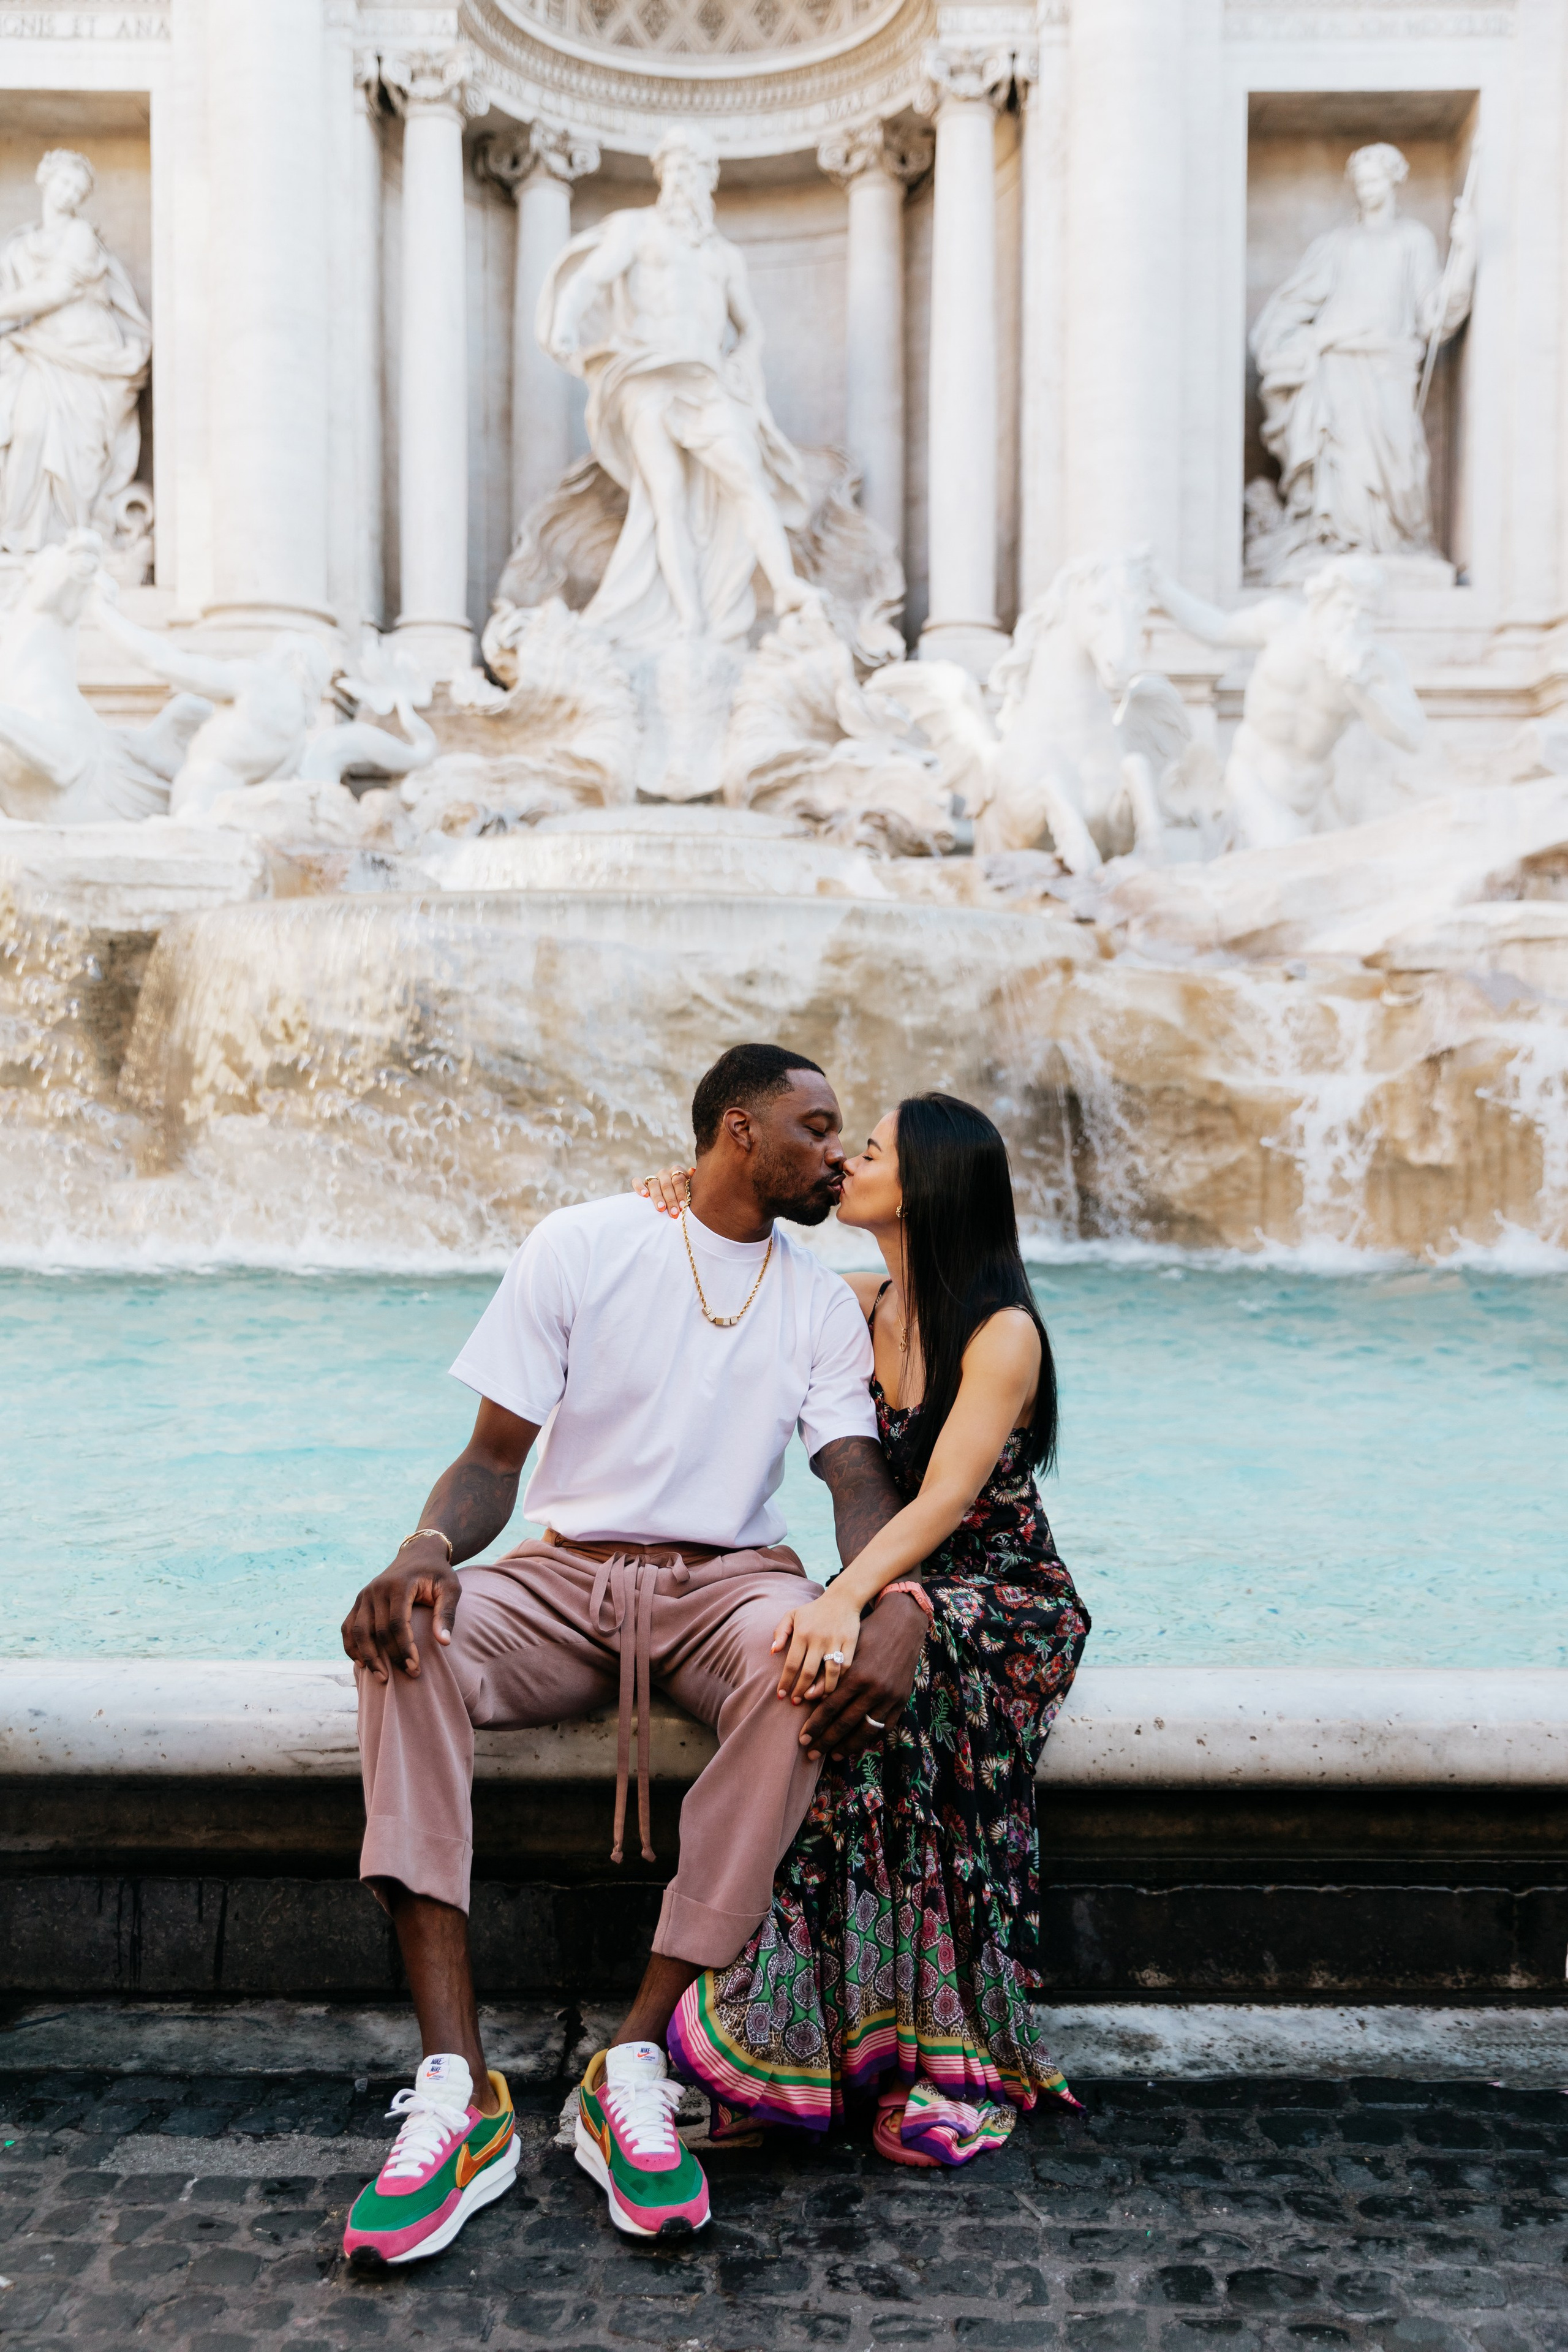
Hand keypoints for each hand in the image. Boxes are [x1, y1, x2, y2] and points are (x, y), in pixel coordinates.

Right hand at [341, 1537, 460, 1682]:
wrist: (418, 1554)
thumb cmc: (437, 1573)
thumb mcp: (450, 1588)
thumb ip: (446, 1613)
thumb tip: (444, 1642)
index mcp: (399, 1585)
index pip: (397, 1624)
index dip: (404, 1649)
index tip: (415, 1668)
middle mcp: (376, 1589)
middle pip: (377, 1631)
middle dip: (390, 1657)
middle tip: (407, 1675)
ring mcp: (364, 1595)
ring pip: (358, 1632)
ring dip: (368, 1657)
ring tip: (382, 1677)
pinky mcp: (359, 1601)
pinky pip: (348, 1627)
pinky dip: (351, 1646)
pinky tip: (361, 1663)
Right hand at [633, 1165, 692, 1215]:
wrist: (671, 1197)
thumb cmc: (683, 1196)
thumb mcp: (690, 1189)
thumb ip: (692, 1182)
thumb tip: (692, 1170)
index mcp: (678, 1172)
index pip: (678, 1180)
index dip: (680, 1193)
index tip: (683, 1206)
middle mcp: (665, 1173)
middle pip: (666, 1184)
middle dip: (671, 1200)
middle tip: (674, 1213)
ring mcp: (653, 1177)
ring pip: (654, 1184)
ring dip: (658, 1197)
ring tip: (661, 1208)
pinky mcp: (642, 1183)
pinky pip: (637, 1182)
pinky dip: (640, 1187)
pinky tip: (644, 1195)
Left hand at [771, 1583, 864, 1704]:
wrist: (843, 1598)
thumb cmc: (814, 1611)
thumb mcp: (792, 1615)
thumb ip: (780, 1632)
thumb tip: (773, 1652)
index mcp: (802, 1633)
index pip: (791, 1664)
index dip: (785, 1682)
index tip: (781, 1695)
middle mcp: (818, 1638)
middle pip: (808, 1672)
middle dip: (800, 1691)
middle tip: (795, 1701)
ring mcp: (836, 1641)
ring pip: (829, 1673)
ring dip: (821, 1690)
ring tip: (813, 1698)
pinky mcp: (851, 1643)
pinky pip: (845, 1667)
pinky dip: (839, 1680)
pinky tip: (830, 1688)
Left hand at [797, 1592, 926, 1763]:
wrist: (902, 1624)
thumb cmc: (867, 1633)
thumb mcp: (845, 1649)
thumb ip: (828, 1675)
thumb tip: (808, 1698)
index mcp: (856, 1675)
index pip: (831, 1708)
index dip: (815, 1725)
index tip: (802, 1738)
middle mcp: (874, 1689)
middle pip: (845, 1723)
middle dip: (826, 1741)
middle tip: (810, 1753)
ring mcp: (890, 1696)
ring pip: (865, 1730)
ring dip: (847, 1746)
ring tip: (832, 1756)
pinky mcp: (901, 1700)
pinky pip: (884, 1726)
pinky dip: (870, 1737)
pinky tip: (857, 1744)